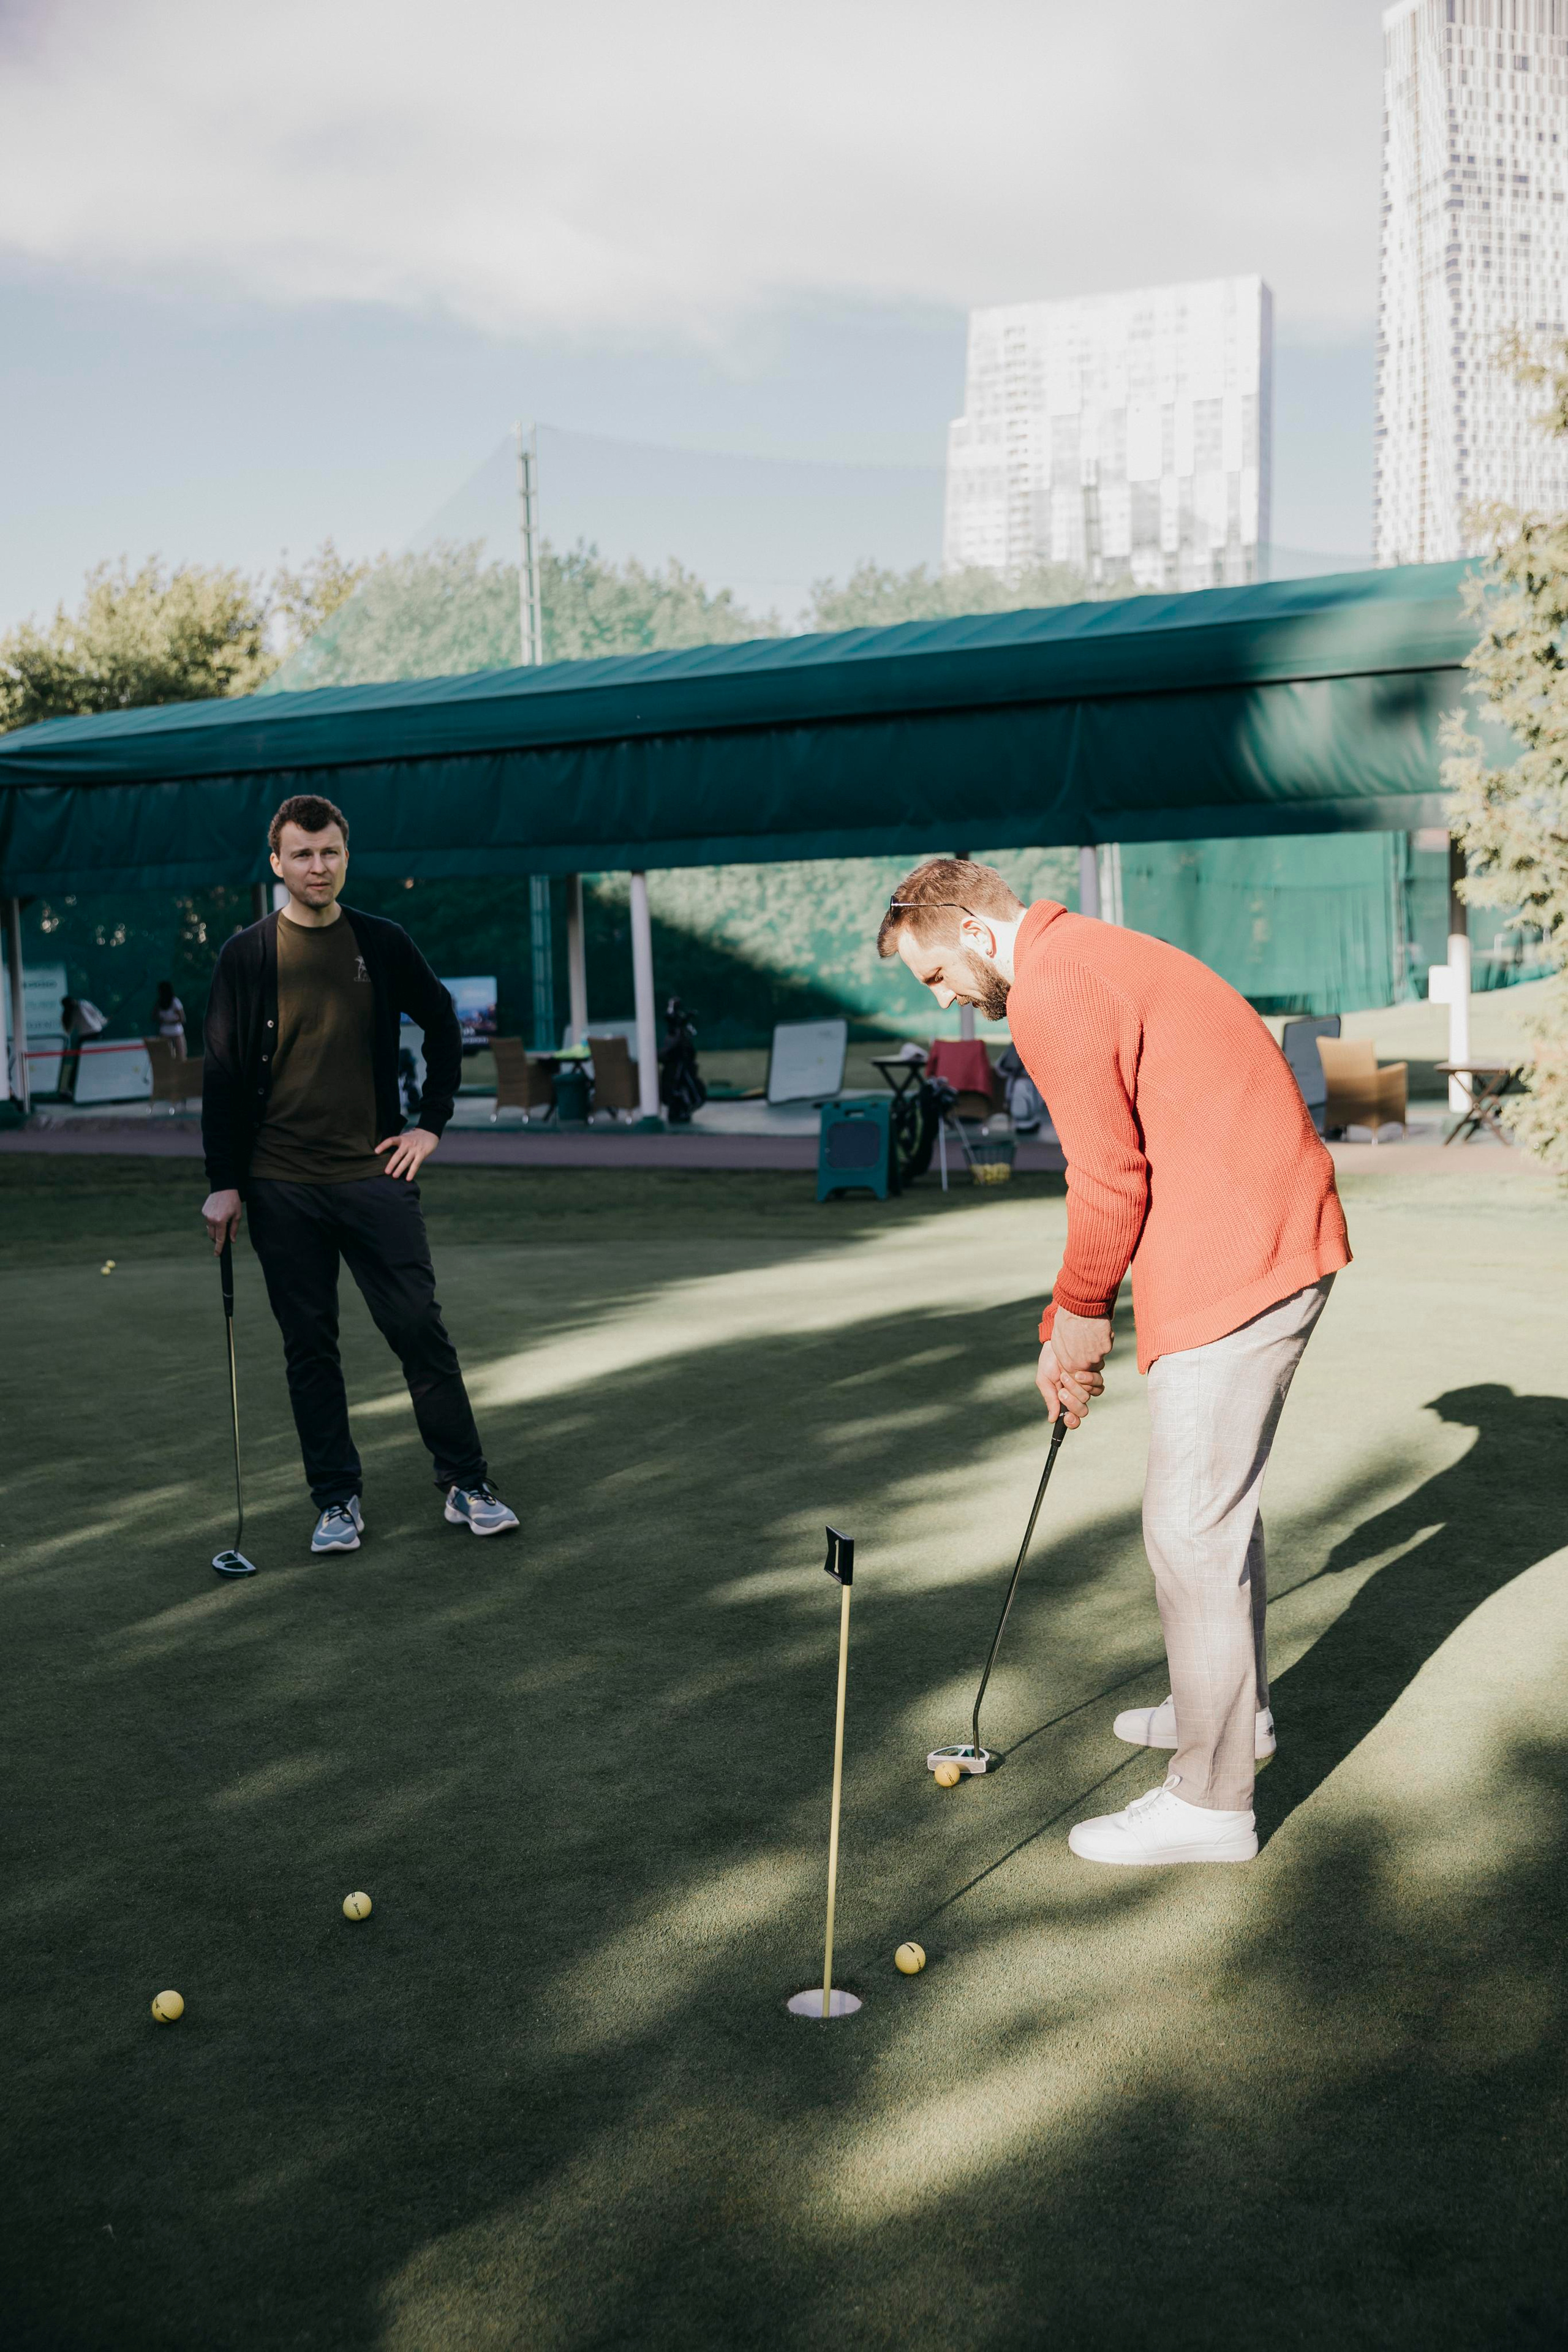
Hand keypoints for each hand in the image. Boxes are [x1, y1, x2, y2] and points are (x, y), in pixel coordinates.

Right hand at [202, 1189, 241, 1253]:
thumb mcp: (237, 1215)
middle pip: (212, 1236)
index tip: (217, 1255)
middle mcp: (211, 1220)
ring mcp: (206, 1215)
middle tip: (224, 1235)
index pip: (219, 1239)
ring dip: (215, 1230)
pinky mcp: (204, 1211)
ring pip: (209, 1229)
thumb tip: (232, 1241)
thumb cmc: (233, 1201)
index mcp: (221, 1221)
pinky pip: (208, 1221)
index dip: (218, 1248)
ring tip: (223, 1220)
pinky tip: (218, 1213)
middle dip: (217, 1239)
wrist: (223, 1187)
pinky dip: (212, 1221)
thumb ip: (234, 1229)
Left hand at [376, 1126, 438, 1180]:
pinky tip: (408, 1179)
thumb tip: (386, 1154)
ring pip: (406, 1161)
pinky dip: (412, 1172)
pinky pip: (416, 1165)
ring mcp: (415, 1149)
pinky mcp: (422, 1154)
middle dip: (392, 1164)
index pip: (390, 1141)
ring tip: (394, 1176)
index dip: (383, 1145)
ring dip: (400, 1169)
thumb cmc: (414, 1137)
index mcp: (401, 1139)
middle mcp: (408, 1144)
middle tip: (386, 1172)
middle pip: (398, 1154)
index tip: (376, 1151)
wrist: (429, 1133)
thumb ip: (398, 1144)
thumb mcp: (405, 1137)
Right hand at [1035, 1310, 1112, 1426]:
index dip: (1073, 1421)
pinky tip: (1078, 1371)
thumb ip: (1050, 1399)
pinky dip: (1088, 1379)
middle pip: (1083, 1409)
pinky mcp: (1096, 1373)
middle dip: (1072, 1400)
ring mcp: (1088, 1385)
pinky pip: (1098, 1383)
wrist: (1058, 1341)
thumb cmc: (1049, 1360)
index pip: (1073, 1417)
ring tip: (1066, 1374)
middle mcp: (1078, 1394)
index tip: (1068, 1417)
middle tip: (1062, 1390)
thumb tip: (1052, 1419)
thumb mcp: (1044, 1380)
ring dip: (1078, 1387)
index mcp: (1065, 1399)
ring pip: (1090, 1396)